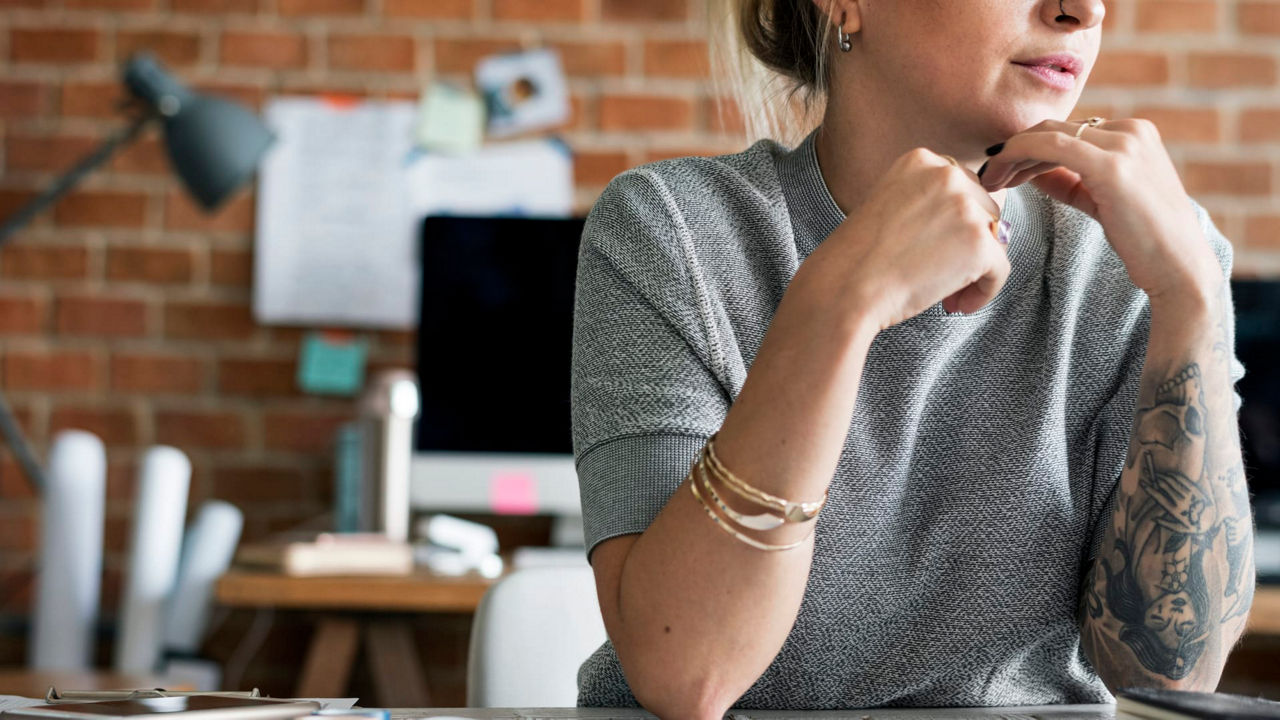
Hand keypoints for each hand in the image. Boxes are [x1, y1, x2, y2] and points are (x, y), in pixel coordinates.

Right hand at [799, 148, 1008, 330]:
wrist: (845, 287)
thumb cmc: (858, 259)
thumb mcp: (889, 207)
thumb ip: (927, 203)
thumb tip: (974, 225)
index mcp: (921, 160)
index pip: (961, 188)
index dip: (953, 224)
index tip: (932, 249)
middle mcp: (947, 174)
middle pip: (984, 209)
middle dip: (968, 244)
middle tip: (939, 276)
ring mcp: (965, 207)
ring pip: (994, 239)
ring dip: (976, 269)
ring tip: (946, 295)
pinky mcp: (979, 242)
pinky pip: (1000, 270)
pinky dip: (984, 292)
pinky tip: (957, 305)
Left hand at [978, 118, 1221, 303]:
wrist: (1178, 266)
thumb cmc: (1142, 239)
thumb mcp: (1100, 198)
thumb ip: (1069, 179)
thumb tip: (1031, 170)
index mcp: (1134, 133)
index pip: (1068, 130)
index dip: (1029, 147)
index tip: (1003, 168)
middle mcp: (1132, 130)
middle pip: (1055, 128)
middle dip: (1016, 148)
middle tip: (989, 173)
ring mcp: (1125, 144)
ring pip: (1048, 134)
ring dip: (1012, 154)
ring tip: (990, 178)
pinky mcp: (1113, 165)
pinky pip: (1051, 147)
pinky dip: (1019, 156)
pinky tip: (1002, 175)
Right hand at [1141, 452, 1215, 535]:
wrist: (1214, 522)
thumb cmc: (1195, 527)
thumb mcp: (1180, 530)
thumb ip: (1166, 524)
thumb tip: (1154, 519)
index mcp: (1176, 512)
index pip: (1159, 497)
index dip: (1150, 489)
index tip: (1143, 484)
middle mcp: (1183, 502)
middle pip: (1166, 486)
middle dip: (1156, 480)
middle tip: (1150, 476)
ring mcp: (1191, 495)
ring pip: (1174, 482)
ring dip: (1165, 477)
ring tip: (1159, 475)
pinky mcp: (1198, 490)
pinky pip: (1184, 480)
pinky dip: (1175, 476)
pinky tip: (1170, 475)